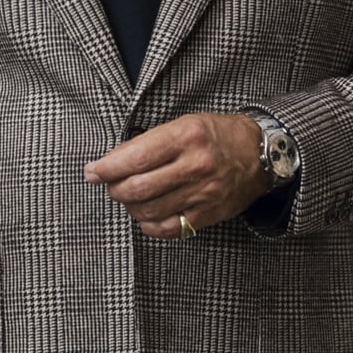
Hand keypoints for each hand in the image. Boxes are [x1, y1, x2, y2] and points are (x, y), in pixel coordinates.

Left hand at [85, 112, 268, 236]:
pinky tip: (146, 216)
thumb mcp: (183, 124)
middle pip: (138, 188)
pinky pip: (169, 229)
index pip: (134, 158)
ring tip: (129, 197)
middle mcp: (195, 166)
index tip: (92, 171)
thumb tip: (110, 161)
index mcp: (186, 136)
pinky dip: (149, 226)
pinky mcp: (209, 214)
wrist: (260, 154)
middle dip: (114, 189)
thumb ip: (148, 142)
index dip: (106, 168)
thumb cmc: (216, 135)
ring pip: (149, 211)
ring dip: (129, 207)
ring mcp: (203, 193)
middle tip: (109, 185)